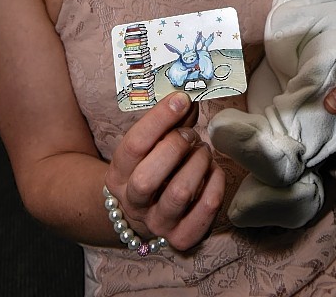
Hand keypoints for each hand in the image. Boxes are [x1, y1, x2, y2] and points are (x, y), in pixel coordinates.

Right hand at [105, 93, 224, 250]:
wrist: (143, 213)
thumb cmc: (152, 166)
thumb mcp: (150, 145)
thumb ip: (170, 121)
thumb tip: (191, 97)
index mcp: (119, 174)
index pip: (134, 145)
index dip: (160, 118)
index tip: (181, 99)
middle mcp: (133, 202)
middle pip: (148, 177)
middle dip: (176, 146)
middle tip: (190, 134)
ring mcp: (157, 223)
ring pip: (179, 194)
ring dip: (198, 163)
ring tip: (203, 151)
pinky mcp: (182, 237)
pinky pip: (205, 211)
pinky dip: (216, 184)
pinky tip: (214, 171)